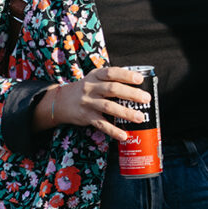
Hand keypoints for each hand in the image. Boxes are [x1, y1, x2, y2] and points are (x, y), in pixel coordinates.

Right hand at [32, 67, 150, 139]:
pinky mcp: (86, 117)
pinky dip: (113, 130)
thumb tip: (140, 83)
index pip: (112, 73)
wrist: (61, 101)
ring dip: (126, 113)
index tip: (140, 79)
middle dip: (131, 94)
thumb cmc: (87, 88)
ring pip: (109, 107)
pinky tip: (123, 135)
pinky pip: (101, 124)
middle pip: (113, 89)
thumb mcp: (95, 78)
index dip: (126, 75)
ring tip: (140, 117)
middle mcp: (91, 88)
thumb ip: (113, 79)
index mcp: (96, 76)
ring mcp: (88, 103)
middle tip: (146, 98)